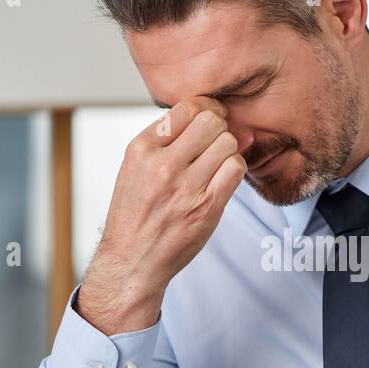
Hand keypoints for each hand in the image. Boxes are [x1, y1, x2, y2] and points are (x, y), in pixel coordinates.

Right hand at [78, 97, 246, 333]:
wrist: (132, 259)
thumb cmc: (136, 212)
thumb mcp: (136, 168)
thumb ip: (169, 140)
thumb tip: (219, 115)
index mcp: (141, 149)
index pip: (186, 108)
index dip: (206, 109)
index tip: (211, 119)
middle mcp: (162, 164)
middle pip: (211, 122)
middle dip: (218, 128)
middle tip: (215, 144)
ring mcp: (185, 187)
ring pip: (227, 143)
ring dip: (228, 150)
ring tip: (216, 164)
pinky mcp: (206, 207)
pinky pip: (235, 168)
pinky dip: (235, 169)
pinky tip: (222, 178)